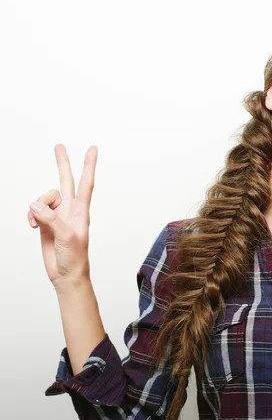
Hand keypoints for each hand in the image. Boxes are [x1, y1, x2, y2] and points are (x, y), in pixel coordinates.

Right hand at [28, 144, 97, 288]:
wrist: (66, 274)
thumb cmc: (75, 257)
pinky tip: (32, 225)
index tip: (93, 149)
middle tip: (59, 145)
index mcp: (81, 210)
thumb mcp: (67, 237)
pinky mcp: (45, 222)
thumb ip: (51, 219)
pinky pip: (34, 210)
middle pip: (66, 180)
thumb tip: (35, 205)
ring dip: (37, 206)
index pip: (86, 183)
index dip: (89, 165)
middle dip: (62, 163)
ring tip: (37, 221)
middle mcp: (70, 209)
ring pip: (44, 197)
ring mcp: (57, 215)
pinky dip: (31, 215)